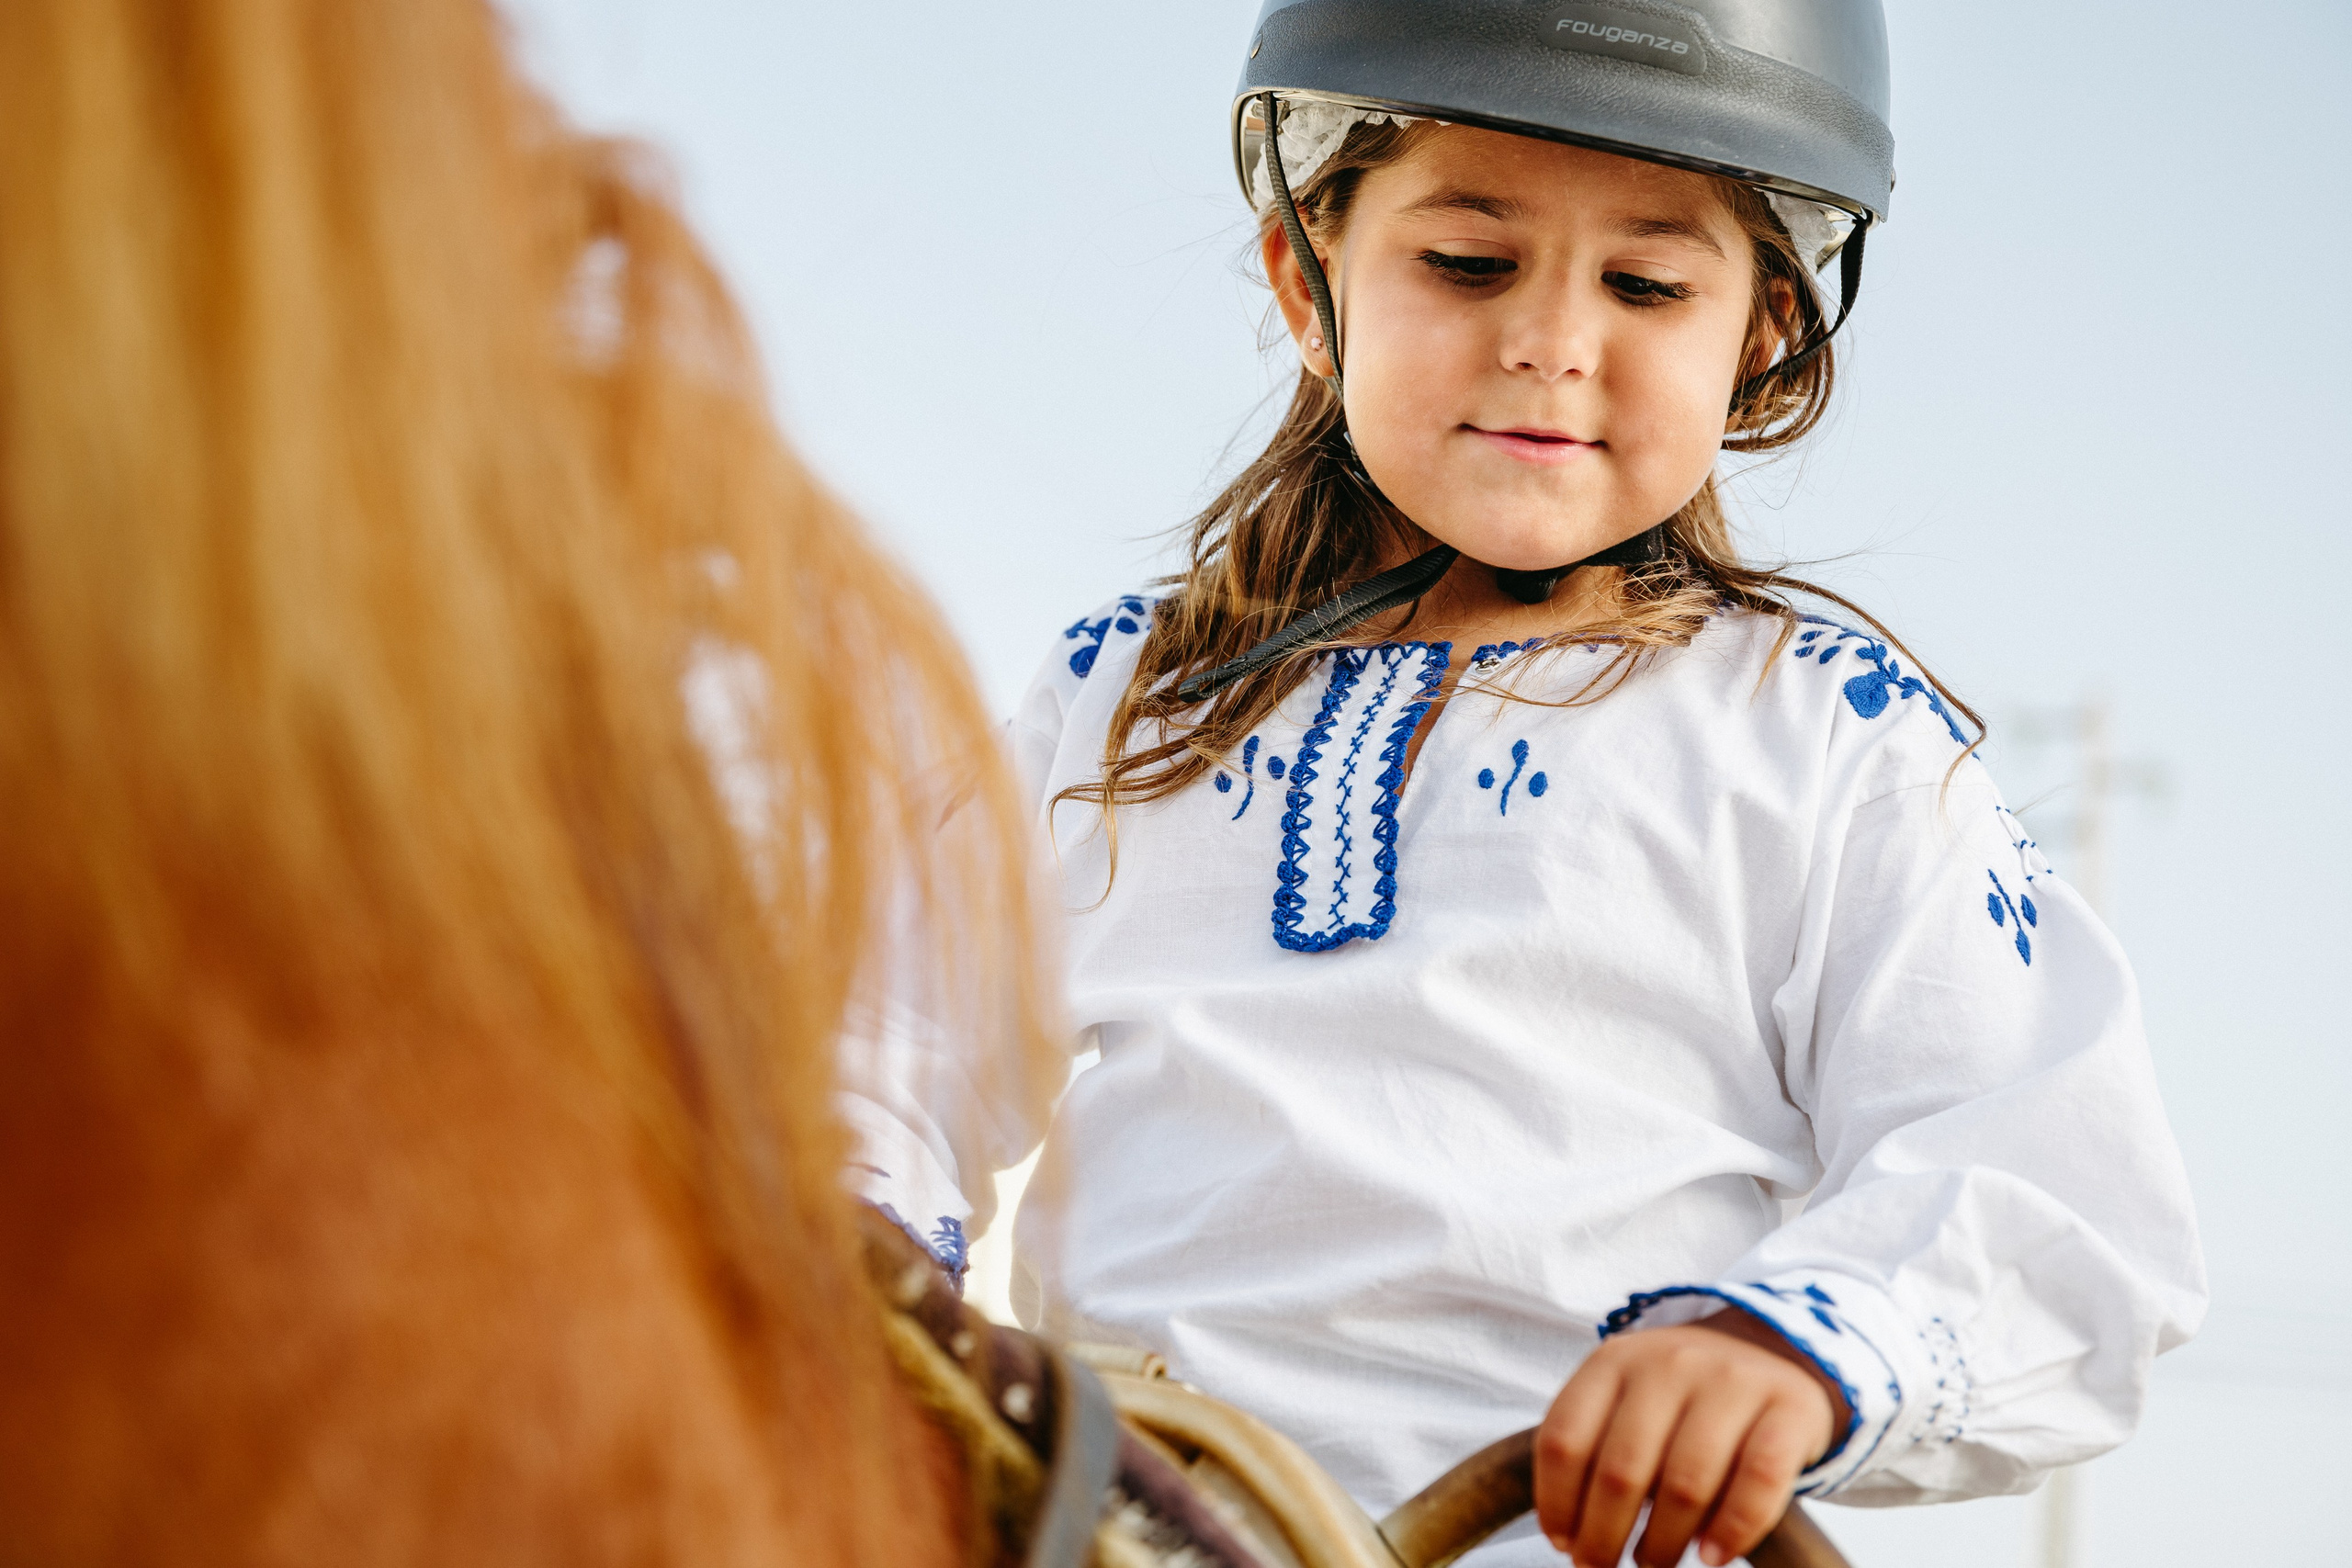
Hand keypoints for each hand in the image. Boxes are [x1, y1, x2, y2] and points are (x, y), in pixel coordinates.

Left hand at [1532, 1308, 1848, 1567]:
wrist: (1771, 1350)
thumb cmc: (1682, 1398)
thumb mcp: (1628, 1398)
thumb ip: (1598, 1445)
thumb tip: (1571, 1533)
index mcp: (1614, 1361)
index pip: (1564, 1438)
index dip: (1556, 1501)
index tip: (1560, 1541)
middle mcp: (1670, 1364)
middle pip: (1621, 1470)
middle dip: (1602, 1535)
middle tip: (1598, 1566)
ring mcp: (1732, 1381)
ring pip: (1686, 1483)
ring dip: (1662, 1542)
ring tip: (1652, 1561)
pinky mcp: (1790, 1408)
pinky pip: (1758, 1482)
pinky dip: (1733, 1529)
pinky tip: (1712, 1555)